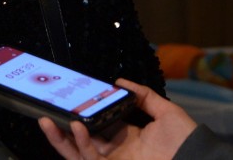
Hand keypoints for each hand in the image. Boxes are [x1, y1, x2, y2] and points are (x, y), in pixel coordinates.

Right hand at [38, 78, 197, 159]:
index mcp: (129, 137)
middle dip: (62, 128)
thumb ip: (142, 96)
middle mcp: (117, 152)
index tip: (71, 99)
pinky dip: (78, 144)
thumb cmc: (186, 140)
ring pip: (76, 152)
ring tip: (48, 119)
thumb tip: (119, 81)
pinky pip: (87, 159)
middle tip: (47, 112)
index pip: (98, 125)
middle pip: (81, 141)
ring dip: (60, 137)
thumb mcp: (165, 111)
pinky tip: (75, 127)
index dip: (83, 113)